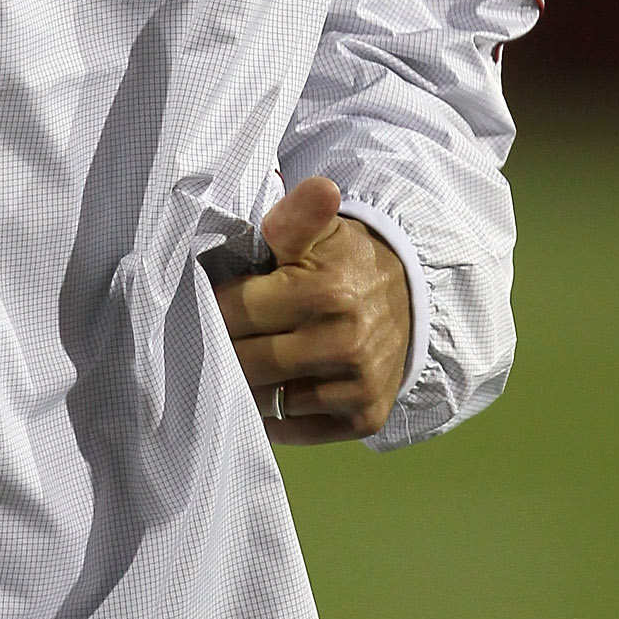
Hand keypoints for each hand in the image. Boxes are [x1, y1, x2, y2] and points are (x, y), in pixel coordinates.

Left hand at [213, 175, 409, 443]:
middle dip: (224, 350)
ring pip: (266, 401)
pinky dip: (276, 417)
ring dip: (246, 387)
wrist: (411, 300)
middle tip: (214, 340)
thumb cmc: (347, 262)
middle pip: (245, 362)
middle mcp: (344, 342)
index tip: (206, 304)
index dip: (213, 309)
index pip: (233, 314)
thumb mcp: (322, 230)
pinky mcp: (365, 417)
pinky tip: (271, 391)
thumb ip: (299, 214)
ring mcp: (357, 384)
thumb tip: (318, 189)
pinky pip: (295, 430)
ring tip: (241, 365)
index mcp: (325, 291)